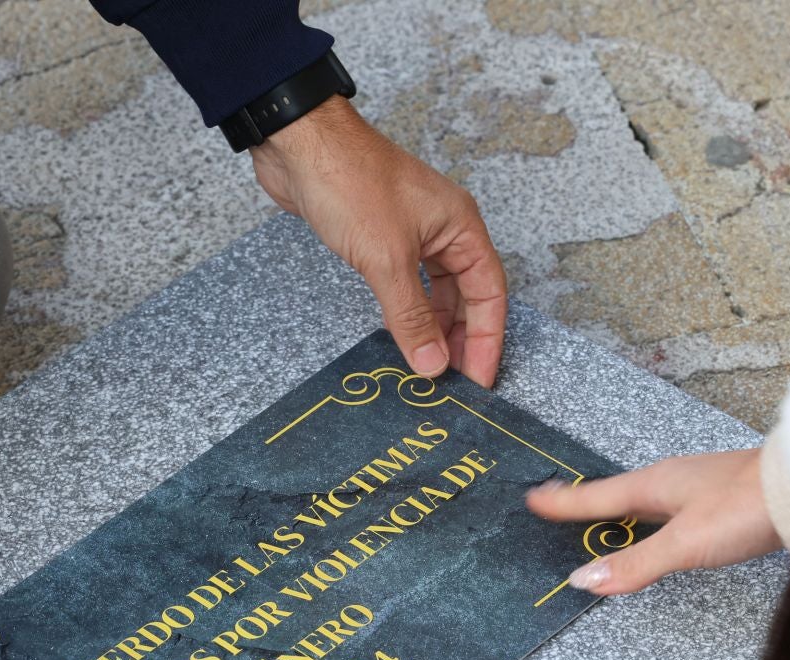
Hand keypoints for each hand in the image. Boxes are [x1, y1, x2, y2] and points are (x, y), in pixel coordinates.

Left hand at [252, 97, 506, 386]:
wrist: (300, 146)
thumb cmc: (350, 181)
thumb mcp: (386, 258)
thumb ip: (410, 315)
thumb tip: (432, 363)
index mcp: (460, 226)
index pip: (489, 293)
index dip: (486, 339)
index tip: (478, 380)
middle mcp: (442, 229)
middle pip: (465, 295)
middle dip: (461, 339)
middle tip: (452, 383)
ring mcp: (411, 233)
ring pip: (434, 291)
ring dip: (432, 328)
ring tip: (427, 367)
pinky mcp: (380, 238)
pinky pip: (405, 284)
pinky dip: (406, 312)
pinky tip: (400, 335)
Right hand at [527, 448, 782, 594]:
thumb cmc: (746, 509)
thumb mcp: (684, 544)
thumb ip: (636, 565)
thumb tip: (584, 581)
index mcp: (655, 485)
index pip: (596, 497)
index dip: (563, 503)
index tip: (533, 499)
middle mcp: (673, 481)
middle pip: (619, 495)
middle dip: (589, 504)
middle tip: (561, 508)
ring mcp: (699, 489)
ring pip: (648, 501)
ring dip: (623, 511)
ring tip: (605, 520)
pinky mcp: (723, 501)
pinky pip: (671, 509)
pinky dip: (653, 520)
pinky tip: (663, 528)